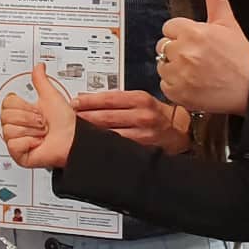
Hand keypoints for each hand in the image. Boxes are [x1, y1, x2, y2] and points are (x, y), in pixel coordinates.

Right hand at [0, 63, 74, 168]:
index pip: (7, 103)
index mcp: (22, 112)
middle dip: (29, 118)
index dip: (23, 106)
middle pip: (6, 116)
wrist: (73, 139)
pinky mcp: (18, 154)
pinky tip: (38, 143)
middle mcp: (18, 126)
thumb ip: (40, 79)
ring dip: (31, 130)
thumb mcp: (50, 95)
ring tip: (42, 133)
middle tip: (41, 123)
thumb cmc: (64, 121)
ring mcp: (17, 141)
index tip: (37, 110)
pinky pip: (14, 145)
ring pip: (9, 130)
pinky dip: (29, 143)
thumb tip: (39, 66)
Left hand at [72, 89, 188, 152]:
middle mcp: (142, 116)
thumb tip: (88, 99)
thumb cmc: (157, 114)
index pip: (108, 99)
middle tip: (68, 118)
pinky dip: (104, 145)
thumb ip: (116, 100)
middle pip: (106, 117)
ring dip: (90, 133)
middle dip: (84, 118)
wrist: (180, 131)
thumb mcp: (140, 100)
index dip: (88, 101)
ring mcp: (142, 135)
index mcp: (140, 99)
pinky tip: (92, 145)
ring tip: (75, 132)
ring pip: (110, 134)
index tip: (74, 102)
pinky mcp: (142, 149)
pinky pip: (118, 146)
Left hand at [157, 0, 248, 115]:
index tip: (195, 42)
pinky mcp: (177, 93)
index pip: (169, 27)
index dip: (182, 34)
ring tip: (196, 72)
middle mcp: (183, 52)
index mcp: (193, 32)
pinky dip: (176, 86)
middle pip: (163, 46)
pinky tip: (193, 84)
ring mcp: (179, 75)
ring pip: (162, 66)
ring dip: (174, 68)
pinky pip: (164, 85)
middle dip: (177, 50)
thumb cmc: (240, 57)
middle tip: (197, 57)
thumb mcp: (228, 22)